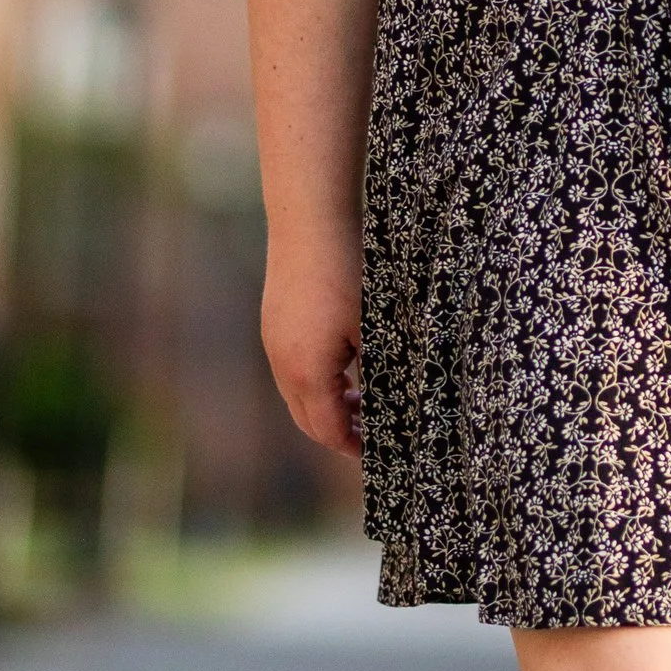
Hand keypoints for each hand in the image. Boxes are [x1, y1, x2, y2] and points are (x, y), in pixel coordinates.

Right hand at [261, 229, 364, 458]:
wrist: (310, 219)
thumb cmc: (349, 273)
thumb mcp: (375, 329)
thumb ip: (381, 373)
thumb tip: (397, 405)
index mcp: (307, 374)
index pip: (328, 431)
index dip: (355, 447)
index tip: (381, 451)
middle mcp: (282, 364)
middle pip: (308, 420)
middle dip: (339, 432)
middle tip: (373, 432)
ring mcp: (274, 341)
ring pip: (298, 394)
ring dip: (327, 404)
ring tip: (363, 397)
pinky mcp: (274, 321)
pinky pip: (292, 368)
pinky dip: (316, 380)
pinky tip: (345, 361)